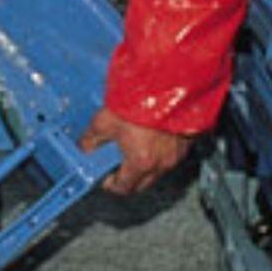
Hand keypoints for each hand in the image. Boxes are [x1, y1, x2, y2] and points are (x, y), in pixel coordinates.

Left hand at [77, 107, 193, 195]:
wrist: (169, 83)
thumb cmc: (139, 101)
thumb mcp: (105, 120)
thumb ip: (91, 139)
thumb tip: (83, 148)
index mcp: (140, 163)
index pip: (124, 188)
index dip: (111, 183)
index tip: (105, 175)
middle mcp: (162, 163)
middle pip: (142, 182)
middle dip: (129, 176)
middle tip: (118, 161)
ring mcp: (177, 153)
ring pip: (158, 169)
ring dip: (146, 162)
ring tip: (136, 143)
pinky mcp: (188, 140)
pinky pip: (171, 154)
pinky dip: (160, 150)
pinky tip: (152, 134)